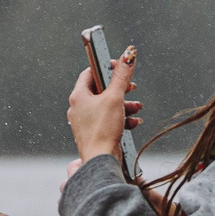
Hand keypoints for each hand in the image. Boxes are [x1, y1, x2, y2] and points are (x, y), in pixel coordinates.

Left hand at [67, 47, 140, 164]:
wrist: (101, 160)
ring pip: (107, 106)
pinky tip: (133, 122)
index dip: (106, 67)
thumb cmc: (102, 130)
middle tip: (132, 87)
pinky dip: (122, 118)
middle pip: (101, 89)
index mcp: (78, 96)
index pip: (90, 72)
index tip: (120, 67)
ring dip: (124, 105)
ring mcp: (86, 121)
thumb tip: (128, 55)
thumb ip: (122, 76)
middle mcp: (79, 108)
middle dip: (120, 89)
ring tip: (137, 107)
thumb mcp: (115, 97)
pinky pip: (109, 120)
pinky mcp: (95, 133)